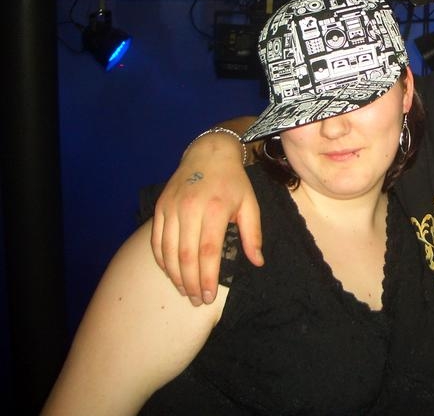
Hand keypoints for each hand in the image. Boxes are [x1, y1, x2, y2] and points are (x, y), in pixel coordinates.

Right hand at [152, 130, 262, 305]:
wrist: (208, 153)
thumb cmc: (232, 182)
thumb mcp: (250, 204)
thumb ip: (253, 234)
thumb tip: (258, 262)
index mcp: (215, 209)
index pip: (208, 252)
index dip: (207, 278)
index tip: (210, 296)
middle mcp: (190, 209)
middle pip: (186, 256)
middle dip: (191, 283)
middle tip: (198, 300)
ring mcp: (171, 208)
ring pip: (168, 251)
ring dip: (175, 276)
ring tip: (185, 291)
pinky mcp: (160, 207)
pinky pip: (156, 240)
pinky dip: (161, 260)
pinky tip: (171, 272)